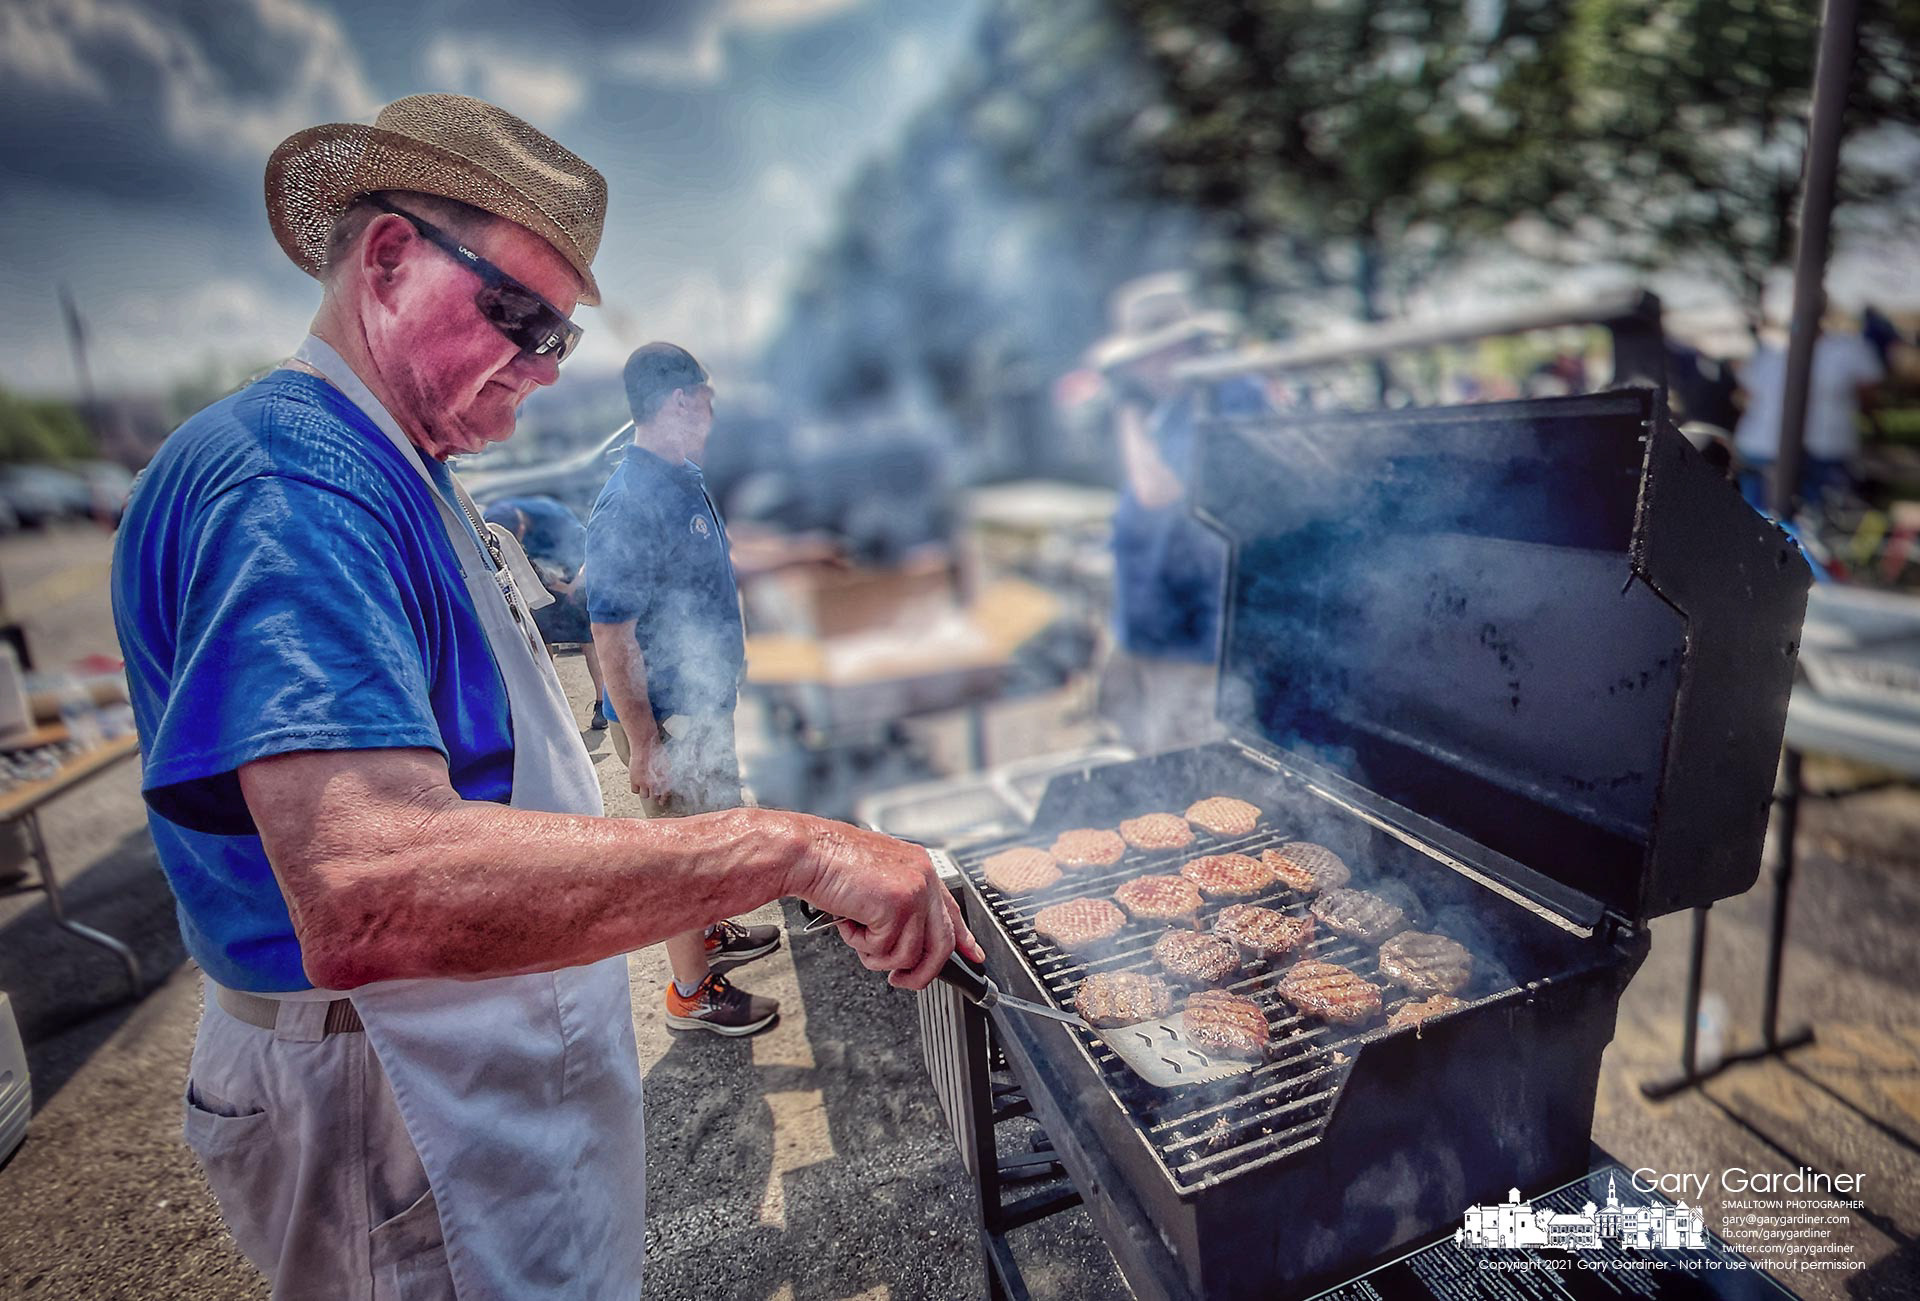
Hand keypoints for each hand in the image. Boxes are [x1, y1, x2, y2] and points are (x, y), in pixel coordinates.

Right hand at [626, 733, 672, 801]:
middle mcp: (656, 783)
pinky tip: (637, 783)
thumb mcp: (667, 764)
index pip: (665, 795)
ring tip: (644, 786)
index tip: (661, 801)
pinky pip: (635, 791)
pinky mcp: (635, 780)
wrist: (645, 746)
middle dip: (654, 795)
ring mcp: (644, 783)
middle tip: (651, 792)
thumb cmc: (657, 751)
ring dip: (645, 792)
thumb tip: (667, 783)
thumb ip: (668, 775)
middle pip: (654, 797)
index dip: (663, 799)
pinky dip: (636, 788)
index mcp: (666, 780)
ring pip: (644, 796)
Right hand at [798, 822, 981, 990]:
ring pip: (909, 953)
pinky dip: (861, 945)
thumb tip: (907, 937)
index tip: (972, 955)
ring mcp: (913, 891)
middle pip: (941, 943)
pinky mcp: (896, 905)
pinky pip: (885, 950)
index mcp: (919, 868)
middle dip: (921, 972)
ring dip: (877, 954)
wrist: (806, 852)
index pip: (951, 911)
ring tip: (856, 933)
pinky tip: (849, 922)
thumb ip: (898, 903)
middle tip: (900, 979)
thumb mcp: (875, 881)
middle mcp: (922, 877)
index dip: (963, 938)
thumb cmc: (829, 863)